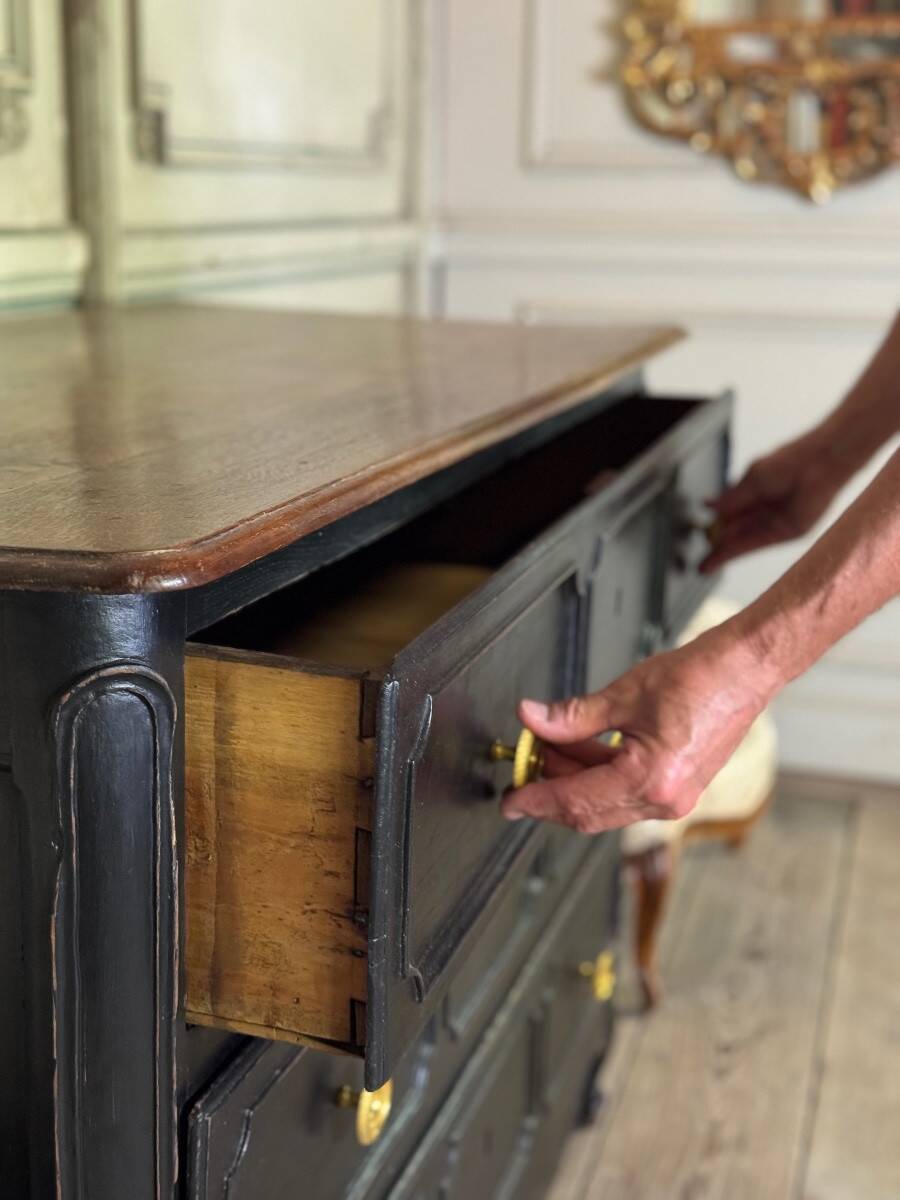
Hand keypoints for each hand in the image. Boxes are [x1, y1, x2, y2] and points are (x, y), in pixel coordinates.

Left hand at [501, 631, 771, 833]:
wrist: (746, 669)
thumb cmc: (701, 677)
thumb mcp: (624, 695)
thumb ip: (572, 716)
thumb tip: (532, 719)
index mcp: (651, 780)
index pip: (576, 801)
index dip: (536, 800)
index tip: (509, 800)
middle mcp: (665, 799)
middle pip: (588, 811)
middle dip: (550, 790)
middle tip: (523, 765)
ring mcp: (674, 797)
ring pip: (605, 802)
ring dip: (572, 778)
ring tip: (546, 747)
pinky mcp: (678, 786)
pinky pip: (624, 791)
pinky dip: (597, 773)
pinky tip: (577, 748)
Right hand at [702, 430, 847, 572]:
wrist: (818, 462)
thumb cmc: (787, 463)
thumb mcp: (752, 480)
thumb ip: (731, 497)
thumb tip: (707, 507)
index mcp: (752, 494)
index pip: (729, 516)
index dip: (714, 527)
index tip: (698, 530)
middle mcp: (762, 510)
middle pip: (735, 532)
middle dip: (718, 546)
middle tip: (703, 562)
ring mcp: (774, 522)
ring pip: (742, 541)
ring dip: (724, 553)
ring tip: (705, 566)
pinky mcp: (787, 532)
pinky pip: (756, 544)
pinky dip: (737, 551)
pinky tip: (719, 557)